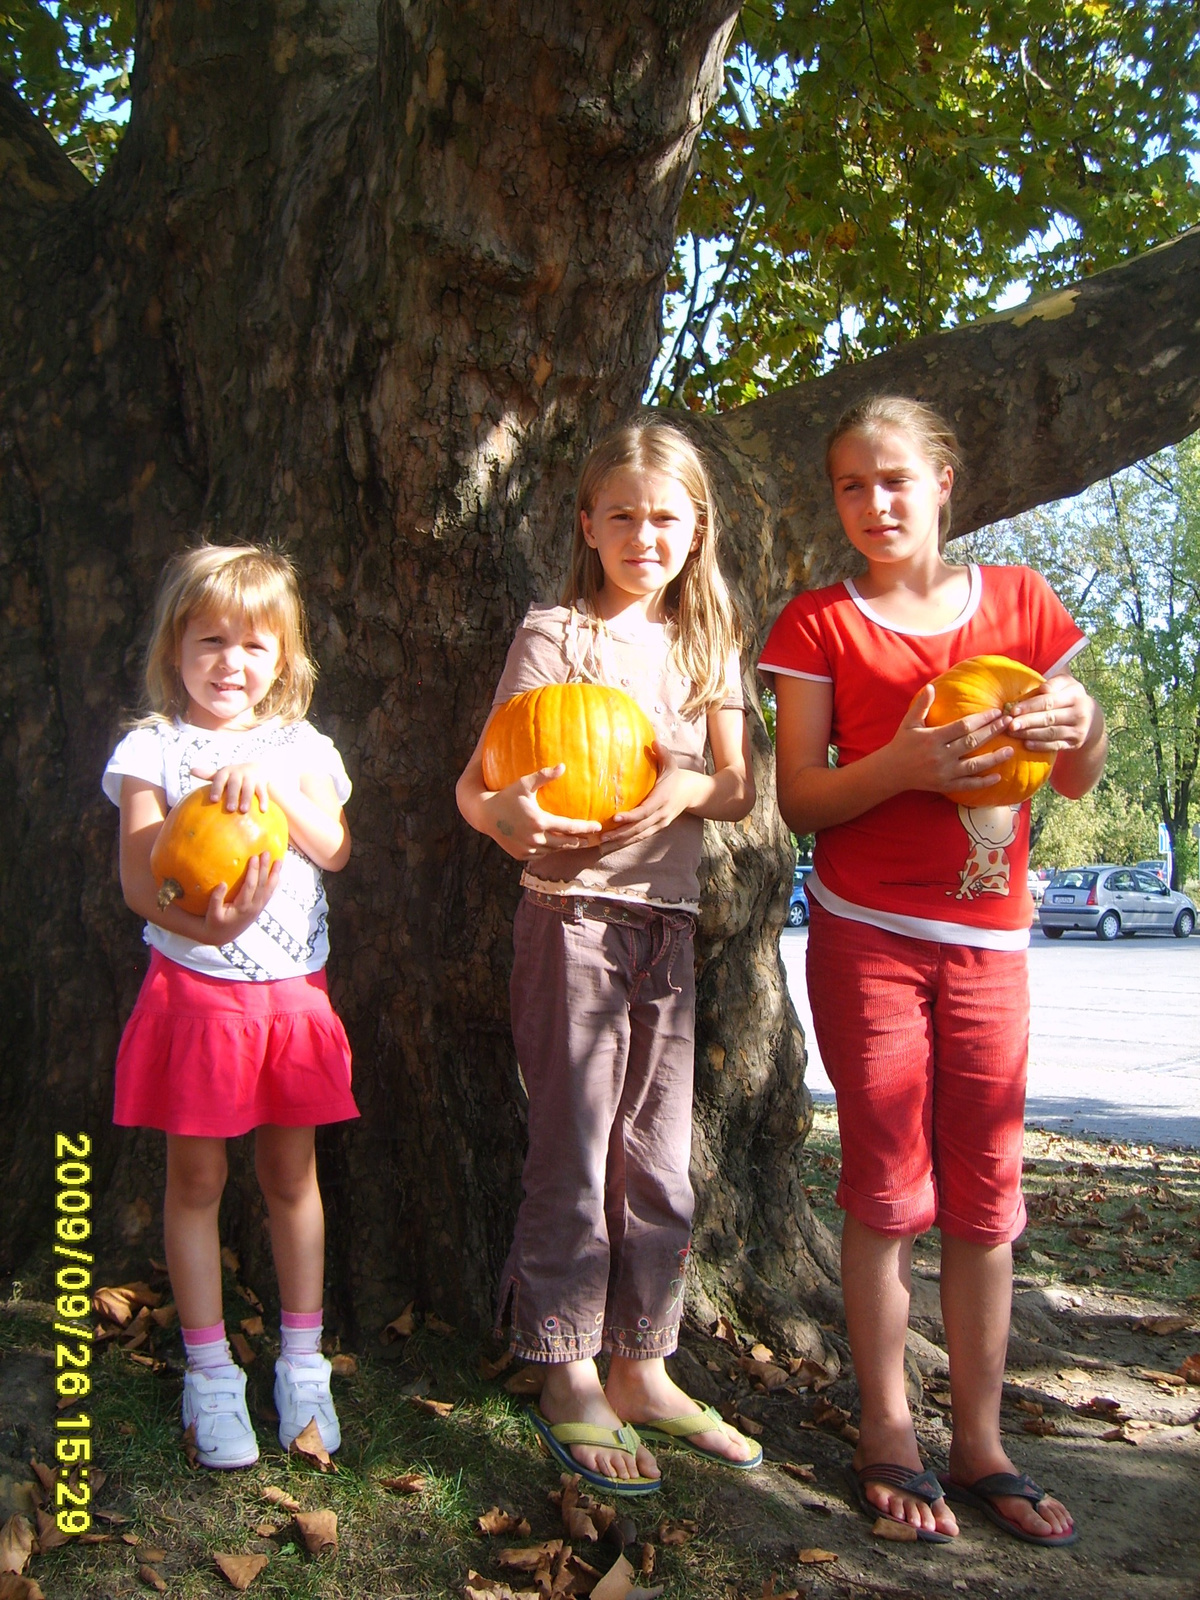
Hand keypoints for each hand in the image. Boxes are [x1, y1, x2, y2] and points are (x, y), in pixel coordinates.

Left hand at [191, 763, 269, 813]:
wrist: (258, 768)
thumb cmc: (233, 776)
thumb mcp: (222, 774)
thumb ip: (208, 774)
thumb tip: (190, 770)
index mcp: (227, 771)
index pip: (220, 778)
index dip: (217, 788)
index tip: (213, 800)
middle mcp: (239, 772)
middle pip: (235, 784)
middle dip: (233, 796)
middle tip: (230, 809)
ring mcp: (252, 777)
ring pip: (249, 788)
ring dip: (247, 799)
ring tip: (243, 811)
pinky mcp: (262, 782)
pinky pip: (263, 792)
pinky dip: (263, 801)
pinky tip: (262, 810)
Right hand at [200, 851, 281, 941]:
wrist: (221, 936)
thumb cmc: (214, 922)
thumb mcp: (212, 913)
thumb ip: (216, 899)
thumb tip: (222, 883)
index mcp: (243, 907)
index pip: (251, 886)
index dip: (253, 871)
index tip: (254, 857)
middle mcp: (254, 907)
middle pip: (262, 885)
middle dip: (265, 868)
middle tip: (266, 853)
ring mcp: (258, 908)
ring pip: (269, 889)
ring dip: (275, 874)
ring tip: (279, 861)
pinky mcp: (259, 909)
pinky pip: (270, 895)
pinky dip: (275, 885)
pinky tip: (278, 876)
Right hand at [485, 765, 603, 860]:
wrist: (484, 814)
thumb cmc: (506, 796)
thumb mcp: (524, 784)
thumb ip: (544, 776)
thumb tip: (563, 766)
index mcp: (539, 821)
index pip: (569, 827)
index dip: (586, 828)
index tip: (598, 827)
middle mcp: (535, 838)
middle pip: (565, 843)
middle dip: (580, 841)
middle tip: (592, 839)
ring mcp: (528, 849)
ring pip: (553, 850)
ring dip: (565, 846)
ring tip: (576, 842)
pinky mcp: (521, 855)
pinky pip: (540, 855)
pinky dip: (549, 850)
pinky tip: (555, 846)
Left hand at [598, 743, 696, 852]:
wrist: (692, 793)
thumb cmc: (676, 776)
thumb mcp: (671, 764)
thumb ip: (662, 753)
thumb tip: (653, 741)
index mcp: (662, 799)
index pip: (644, 811)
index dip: (630, 816)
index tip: (615, 818)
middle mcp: (661, 815)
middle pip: (638, 828)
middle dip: (620, 834)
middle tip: (602, 836)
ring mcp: (659, 823)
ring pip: (638, 836)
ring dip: (620, 841)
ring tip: (602, 845)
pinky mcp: (657, 828)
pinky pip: (640, 837)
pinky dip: (626, 842)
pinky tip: (612, 845)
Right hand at [885, 685, 1012, 795]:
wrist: (891, 771)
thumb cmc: (902, 743)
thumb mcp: (909, 722)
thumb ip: (921, 705)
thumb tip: (932, 687)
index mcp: (933, 738)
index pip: (963, 726)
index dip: (982, 719)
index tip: (997, 712)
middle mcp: (940, 755)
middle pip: (972, 742)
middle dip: (993, 732)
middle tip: (1010, 723)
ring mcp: (944, 772)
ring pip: (974, 765)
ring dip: (994, 758)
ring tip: (1011, 749)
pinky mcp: (945, 786)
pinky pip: (967, 784)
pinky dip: (983, 782)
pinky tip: (998, 777)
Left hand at [1004, 674, 1097, 751]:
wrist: (1091, 718)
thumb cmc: (1069, 696)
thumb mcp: (1066, 684)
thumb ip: (1053, 683)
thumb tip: (1042, 689)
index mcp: (1075, 695)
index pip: (1049, 701)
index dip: (1030, 706)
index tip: (1013, 710)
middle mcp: (1079, 713)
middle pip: (1049, 718)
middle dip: (1027, 722)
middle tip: (1010, 724)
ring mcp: (1078, 730)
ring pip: (1051, 733)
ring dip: (1030, 734)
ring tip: (1013, 733)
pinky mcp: (1075, 743)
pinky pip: (1055, 745)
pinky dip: (1040, 746)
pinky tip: (1026, 744)